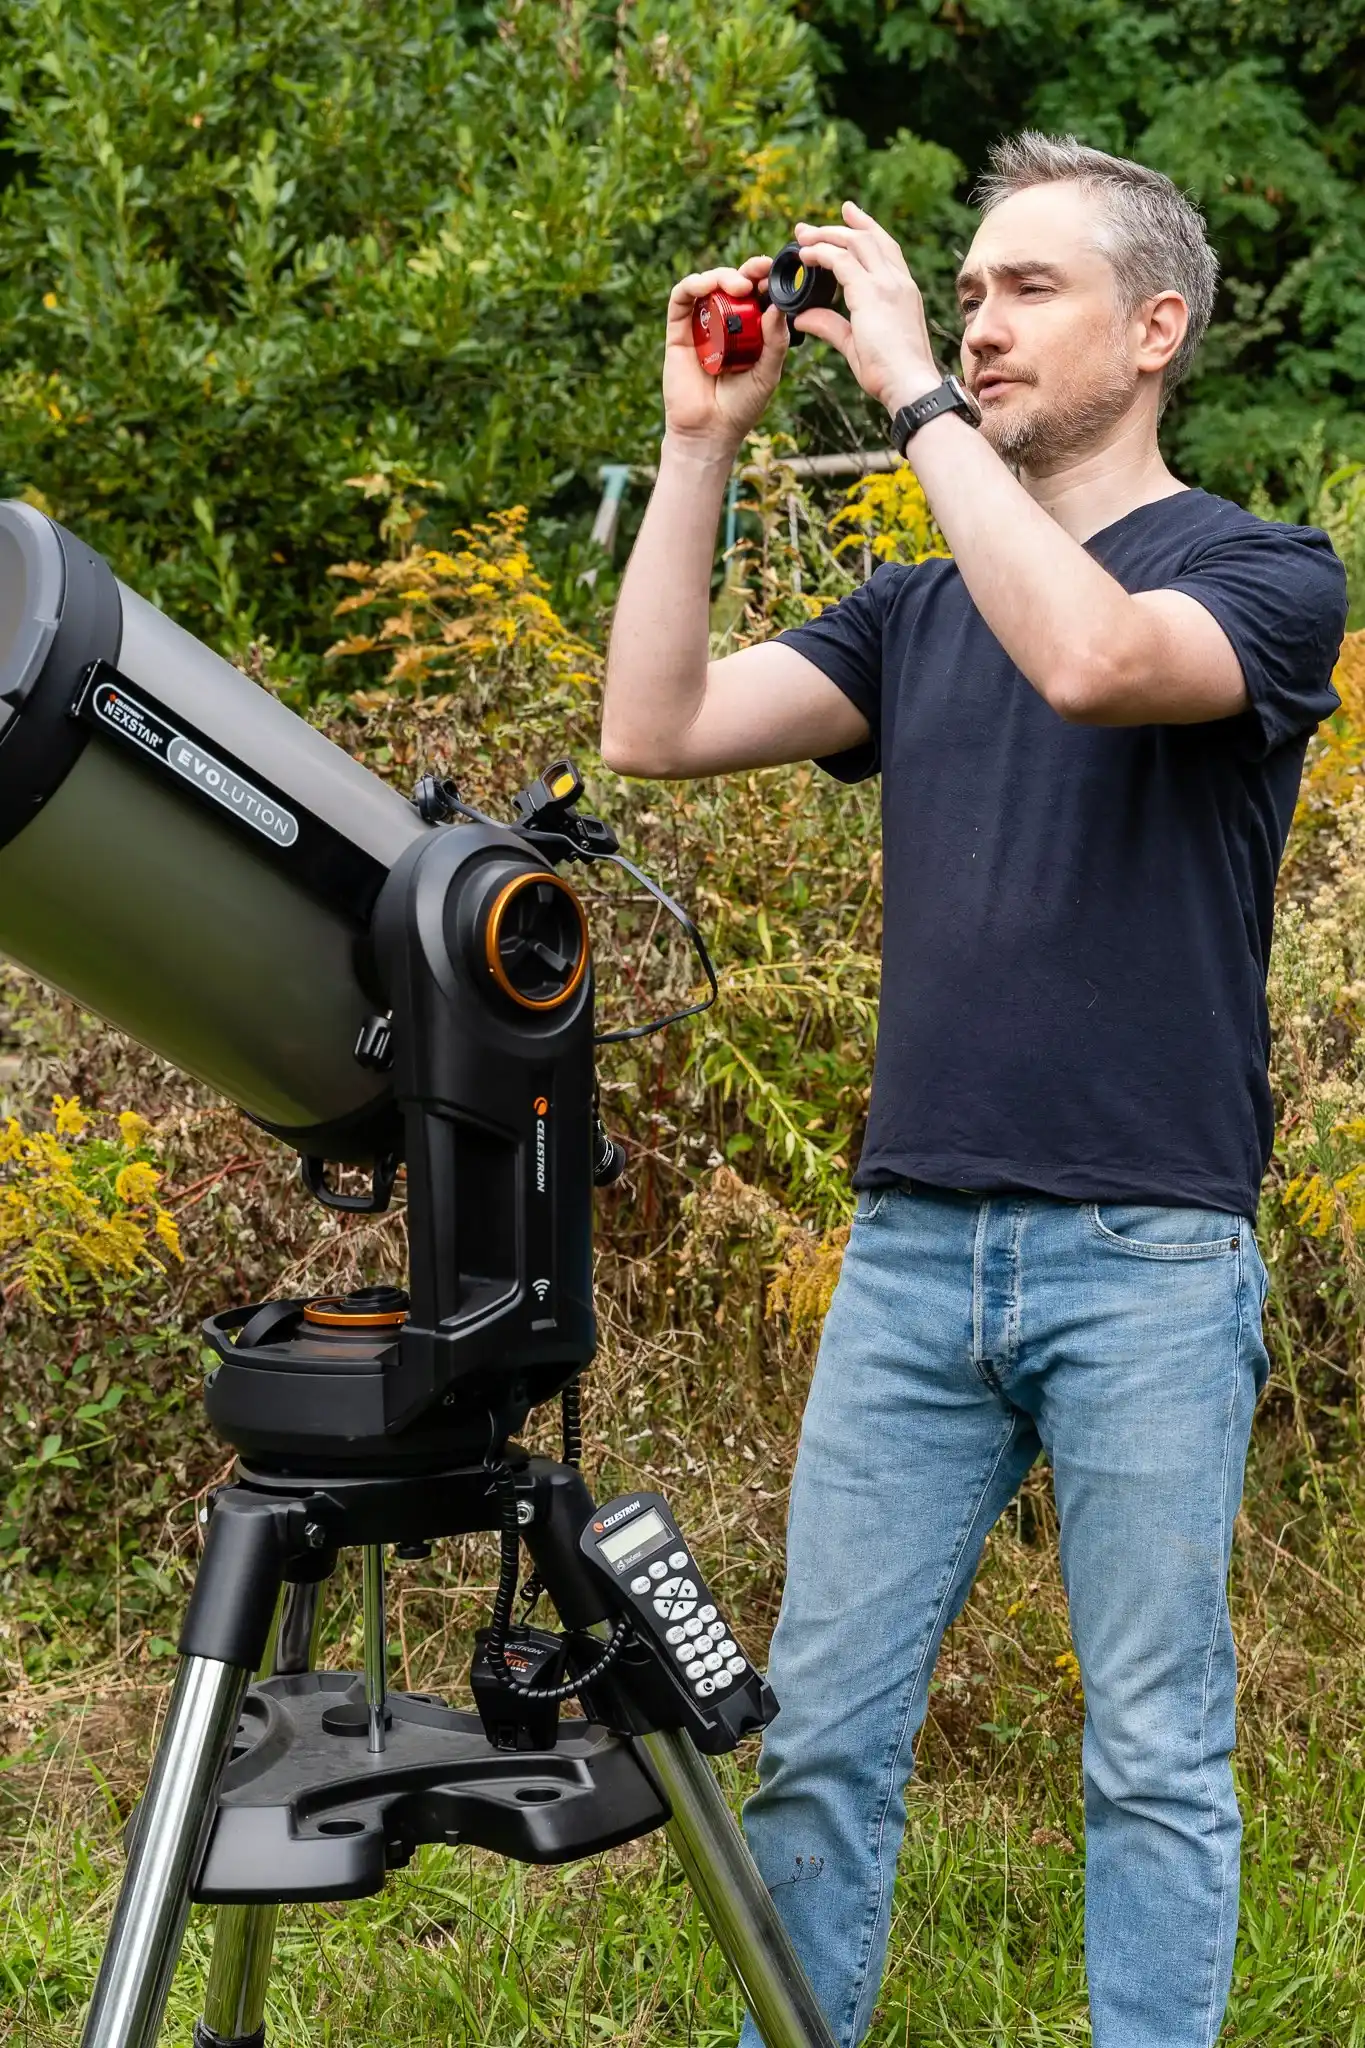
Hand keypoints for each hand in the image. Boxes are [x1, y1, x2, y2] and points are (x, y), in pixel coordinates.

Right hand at [662, 255, 788, 456]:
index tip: (777, 272)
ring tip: (739, 285)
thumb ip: (775, 341)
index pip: (757, 294)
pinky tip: (707, 285)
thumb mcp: (768, 373)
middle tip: (760, 272)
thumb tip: (778, 305)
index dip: (765, 279)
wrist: (710, 432)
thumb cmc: (741, 407)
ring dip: (723, 275)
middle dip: (748, 271)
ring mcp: (701, 325)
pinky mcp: (678, 331)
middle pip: (733, 283)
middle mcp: (724, 323)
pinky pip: (681, 298)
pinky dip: (693, 285)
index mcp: (749, 330)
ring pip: (708, 284)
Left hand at [791, 204, 940, 413]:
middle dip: (837, 226)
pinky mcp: (871, 294)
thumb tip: (801, 317)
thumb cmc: (888, 374)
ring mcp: (887, 284)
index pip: (885, 247)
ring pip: (854, 242)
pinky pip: (841, 261)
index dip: (865, 227)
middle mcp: (898, 281)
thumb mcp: (854, 344)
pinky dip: (821, 254)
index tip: (847, 214)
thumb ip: (830, 326)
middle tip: (808, 228)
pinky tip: (805, 256)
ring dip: (825, 236)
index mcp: (902, 291)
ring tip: (802, 237)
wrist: (909, 385)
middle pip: (869, 237)